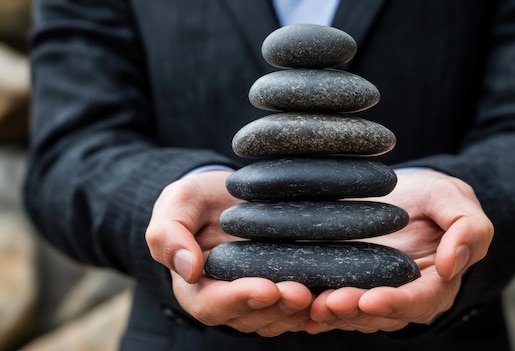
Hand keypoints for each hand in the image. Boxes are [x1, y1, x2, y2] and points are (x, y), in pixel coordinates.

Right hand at [145, 171, 313, 335]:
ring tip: (320, 295)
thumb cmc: (194, 202)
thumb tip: (189, 268)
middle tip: (302, 293)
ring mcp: (258, 300)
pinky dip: (316, 305)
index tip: (266, 287)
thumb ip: (169, 236)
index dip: (240, 299)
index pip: (213, 304)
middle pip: (252, 316)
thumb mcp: (176, 205)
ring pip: (279, 317)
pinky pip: (300, 307)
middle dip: (278, 307)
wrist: (226, 197)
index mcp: (196, 288)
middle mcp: (228, 302)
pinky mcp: (283, 289)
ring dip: (299, 311)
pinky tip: (335, 295)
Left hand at [306, 170, 493, 332]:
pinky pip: (333, 298)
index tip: (371, 299)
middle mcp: (405, 295)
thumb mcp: (457, 200)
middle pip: (381, 314)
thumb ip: (469, 229)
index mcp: (436, 282)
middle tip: (330, 303)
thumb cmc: (437, 197)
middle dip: (355, 311)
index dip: (396, 303)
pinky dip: (314, 303)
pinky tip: (296, 301)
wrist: (407, 192)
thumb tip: (451, 265)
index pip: (420, 302)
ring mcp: (375, 291)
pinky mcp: (350, 282)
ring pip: (354, 312)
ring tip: (310, 304)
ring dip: (332, 311)